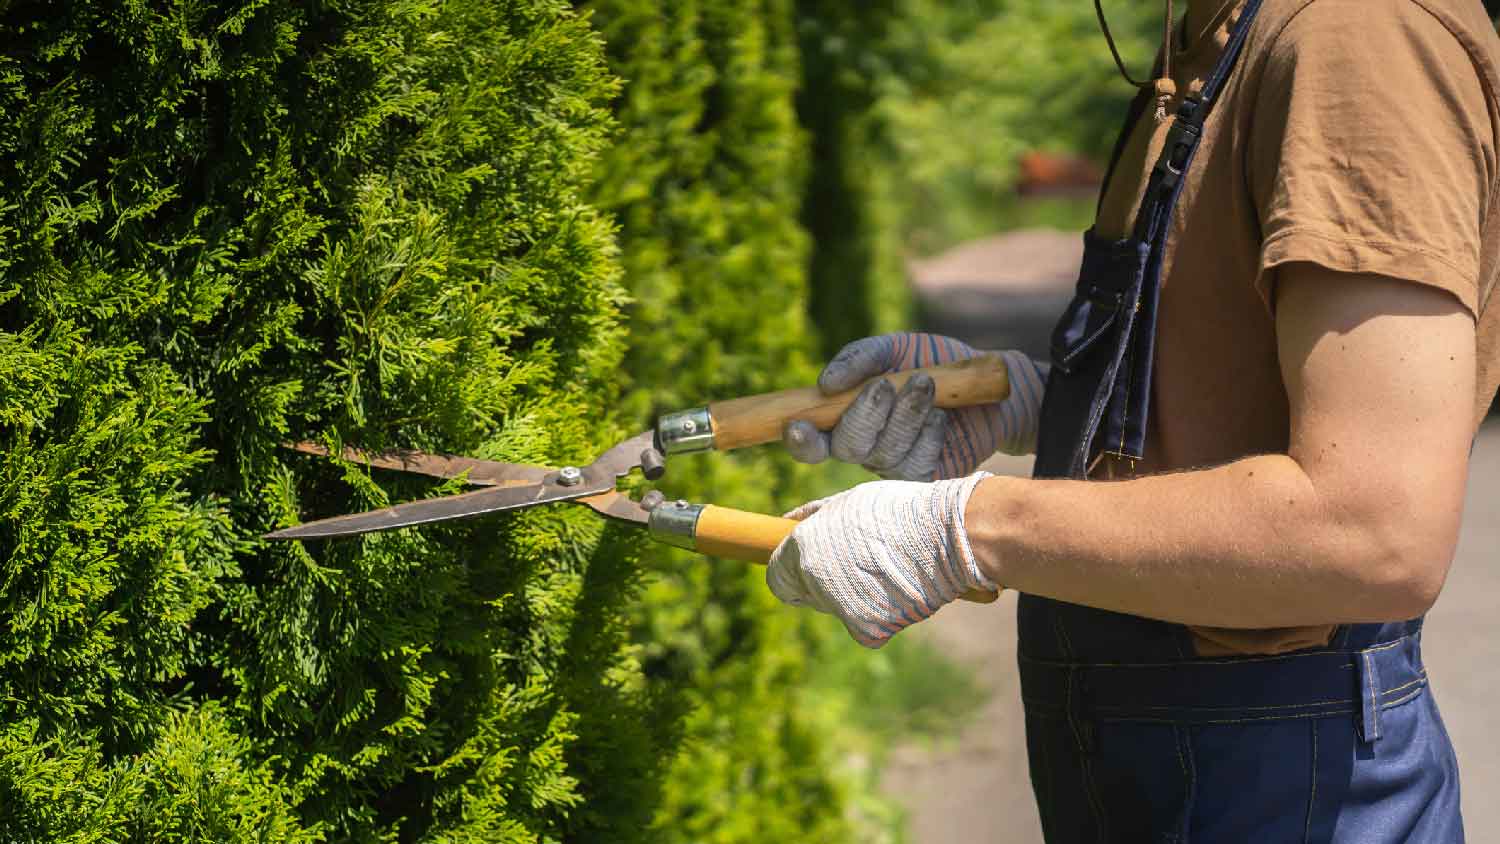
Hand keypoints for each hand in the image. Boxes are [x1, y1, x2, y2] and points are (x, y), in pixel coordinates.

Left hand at [766, 473, 996, 647]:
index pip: (777, 578)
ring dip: (854, 597)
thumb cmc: (900, 511)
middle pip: (807, 595)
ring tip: (886, 568)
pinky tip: (898, 589)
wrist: (950, 535)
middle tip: (859, 562)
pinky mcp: (869, 630)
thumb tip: (785, 521)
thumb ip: (813, 516)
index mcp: (805, 548)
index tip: (812, 568)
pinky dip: (879, 614)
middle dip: (824, 583)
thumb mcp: (850, 501)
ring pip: (838, 610)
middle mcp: (816, 581)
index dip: (793, 573)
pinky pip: (865, 627)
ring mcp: (841, 609)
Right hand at [782, 333, 1047, 479]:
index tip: (800, 425)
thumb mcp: (896, 348)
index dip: (801, 439)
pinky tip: (941, 417)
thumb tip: (824, 384)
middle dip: (864, 415)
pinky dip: (928, 435)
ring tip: (926, 384)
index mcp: (846, 418)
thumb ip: (860, 358)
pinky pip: (917, 465)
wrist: (987, 383)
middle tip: (886, 384)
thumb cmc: (935, 362)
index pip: (812, 442)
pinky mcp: (926, 477)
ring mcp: (894, 465)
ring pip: (884, 454)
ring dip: (904, 416)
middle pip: (847, 447)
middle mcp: (865, 447)